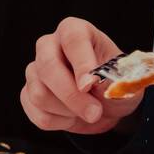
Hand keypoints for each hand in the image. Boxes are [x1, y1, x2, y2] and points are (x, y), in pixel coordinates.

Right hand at [20, 17, 141, 134]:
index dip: (81, 62)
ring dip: (69, 111)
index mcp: (74, 31)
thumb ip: (114, 80)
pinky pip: (38, 114)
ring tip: (87, 110)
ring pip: (40, 94)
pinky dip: (60, 122)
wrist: (106, 104)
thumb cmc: (114, 83)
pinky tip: (72, 116)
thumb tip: (100, 84)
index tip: (90, 85)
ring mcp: (35, 70)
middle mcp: (49, 46)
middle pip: (48, 66)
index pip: (73, 38)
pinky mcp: (28, 93)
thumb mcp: (125, 79)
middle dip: (71, 95)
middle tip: (95, 112)